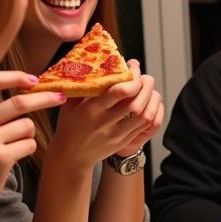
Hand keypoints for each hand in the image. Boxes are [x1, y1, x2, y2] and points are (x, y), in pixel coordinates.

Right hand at [0, 71, 63, 221]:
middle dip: (45, 98)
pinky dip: (28, 149)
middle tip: (61, 97)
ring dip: (29, 135)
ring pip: (28, 126)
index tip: (35, 79)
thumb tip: (23, 92)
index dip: (17, 77)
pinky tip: (13, 158)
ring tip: (13, 147)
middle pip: (19, 102)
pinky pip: (30, 144)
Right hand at [49, 60, 163, 169]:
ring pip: (145, 115)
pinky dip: (152, 112)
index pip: (119, 91)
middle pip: (135, 102)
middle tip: (145, 76)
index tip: (133, 66)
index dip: (132, 76)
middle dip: (145, 85)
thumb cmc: (68, 126)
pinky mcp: (125, 141)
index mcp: (91, 110)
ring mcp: (117, 134)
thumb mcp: (68, 104)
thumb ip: (81, 86)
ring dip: (151, 99)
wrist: (71, 156)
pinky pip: (145, 126)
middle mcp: (106, 122)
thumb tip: (91, 65)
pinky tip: (150, 102)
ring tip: (149, 89)